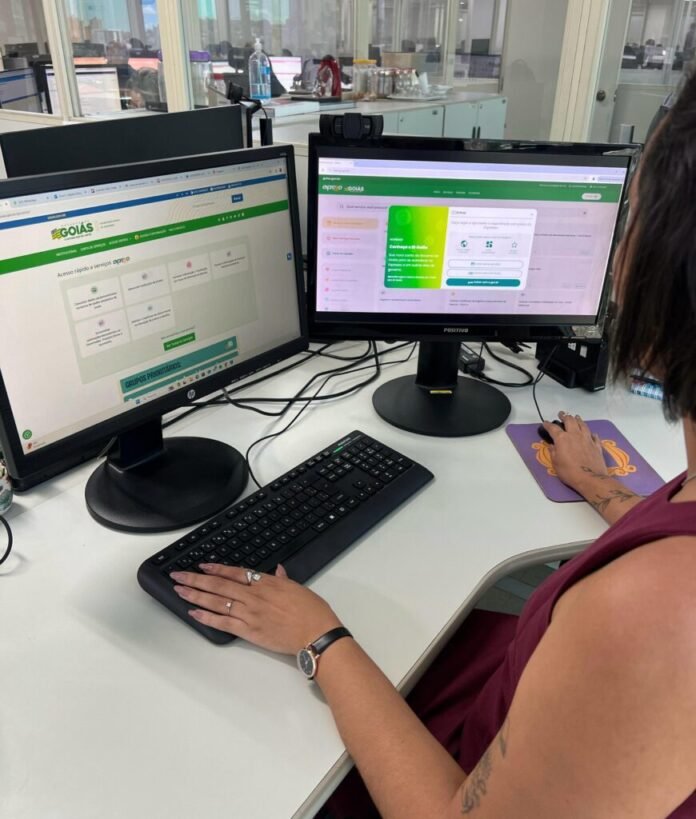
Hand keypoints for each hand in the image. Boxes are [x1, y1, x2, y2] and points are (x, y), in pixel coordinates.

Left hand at [169, 563, 342, 654]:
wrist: (316, 634)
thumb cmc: (312, 612)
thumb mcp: (299, 588)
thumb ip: (284, 580)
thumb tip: (278, 571)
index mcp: (267, 583)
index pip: (235, 573)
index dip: (216, 568)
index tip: (202, 565)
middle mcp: (254, 596)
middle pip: (219, 585)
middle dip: (196, 579)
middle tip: (178, 575)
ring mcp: (250, 614)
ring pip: (217, 602)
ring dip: (196, 595)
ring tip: (180, 590)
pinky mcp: (249, 632)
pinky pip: (223, 623)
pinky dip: (207, 618)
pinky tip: (194, 613)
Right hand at [543, 411, 608, 493]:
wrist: (590, 478)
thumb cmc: (569, 472)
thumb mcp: (556, 463)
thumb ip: (553, 452)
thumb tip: (552, 445)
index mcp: (562, 439)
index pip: (553, 428)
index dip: (548, 425)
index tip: (546, 422)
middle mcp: (575, 435)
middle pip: (570, 421)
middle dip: (565, 416)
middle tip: (562, 414)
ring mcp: (587, 439)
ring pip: (583, 425)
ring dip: (578, 420)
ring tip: (576, 417)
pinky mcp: (596, 445)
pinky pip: (594, 436)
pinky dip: (591, 433)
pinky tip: (591, 433)